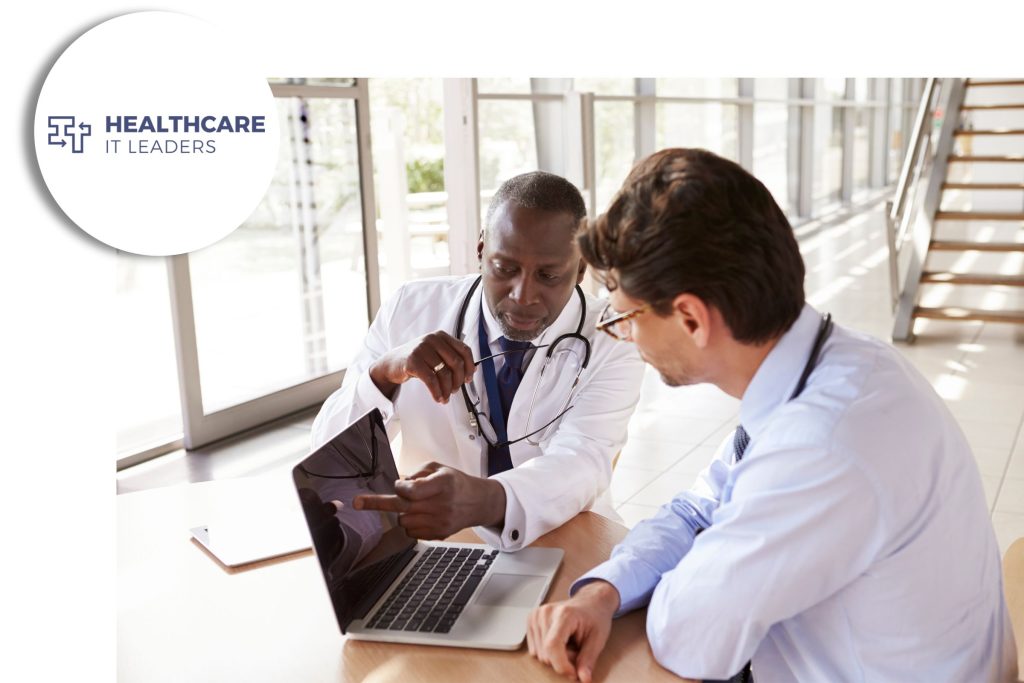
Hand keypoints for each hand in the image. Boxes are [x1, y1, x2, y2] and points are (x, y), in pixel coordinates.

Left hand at [352, 462, 505, 538]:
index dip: (401, 487)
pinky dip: (411, 524)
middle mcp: (441, 504)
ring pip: (404, 521)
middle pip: (402, 507)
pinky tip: (423, 516)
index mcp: (443, 484)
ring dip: (404, 512)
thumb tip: (400, 486)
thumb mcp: (440, 468)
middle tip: (356, 502)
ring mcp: (440, 522)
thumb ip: (418, 473)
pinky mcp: (439, 534)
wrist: (478, 502)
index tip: (399, 485)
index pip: (412, 490)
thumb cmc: (456, 483)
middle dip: (377, 504)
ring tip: (417, 505)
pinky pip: (412, 533)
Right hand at [368, 331, 474, 402]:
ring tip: (445, 397)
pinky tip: (437, 397)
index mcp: (441, 336)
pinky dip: (437, 392)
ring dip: (447, 389)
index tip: (468, 378)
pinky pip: (431, 380)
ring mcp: (421, 349)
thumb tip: (473, 370)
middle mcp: (432, 339)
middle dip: (458, 381)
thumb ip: (451, 358)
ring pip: (444, 373)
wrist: (392, 363)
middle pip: (456, 363)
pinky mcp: (413, 361)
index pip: (464, 350)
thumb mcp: (435, 354)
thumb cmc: (417, 360)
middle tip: (454, 390)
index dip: (470, 366)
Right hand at [528, 581, 619, 682]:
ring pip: (540, 655)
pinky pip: (535, 650)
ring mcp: (536, 615)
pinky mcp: (531, 620)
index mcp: (564, 614)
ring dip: (556, 657)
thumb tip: (583, 678)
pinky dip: (548, 652)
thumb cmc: (595, 617)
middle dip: (563, 661)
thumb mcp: (598, 639)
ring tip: (569, 644)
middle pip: (546, 654)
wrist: (590, 602)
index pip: (552, 646)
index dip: (562, 666)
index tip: (574, 672)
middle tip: (577, 650)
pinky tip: (559, 642)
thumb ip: (588, 660)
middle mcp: (546, 613)